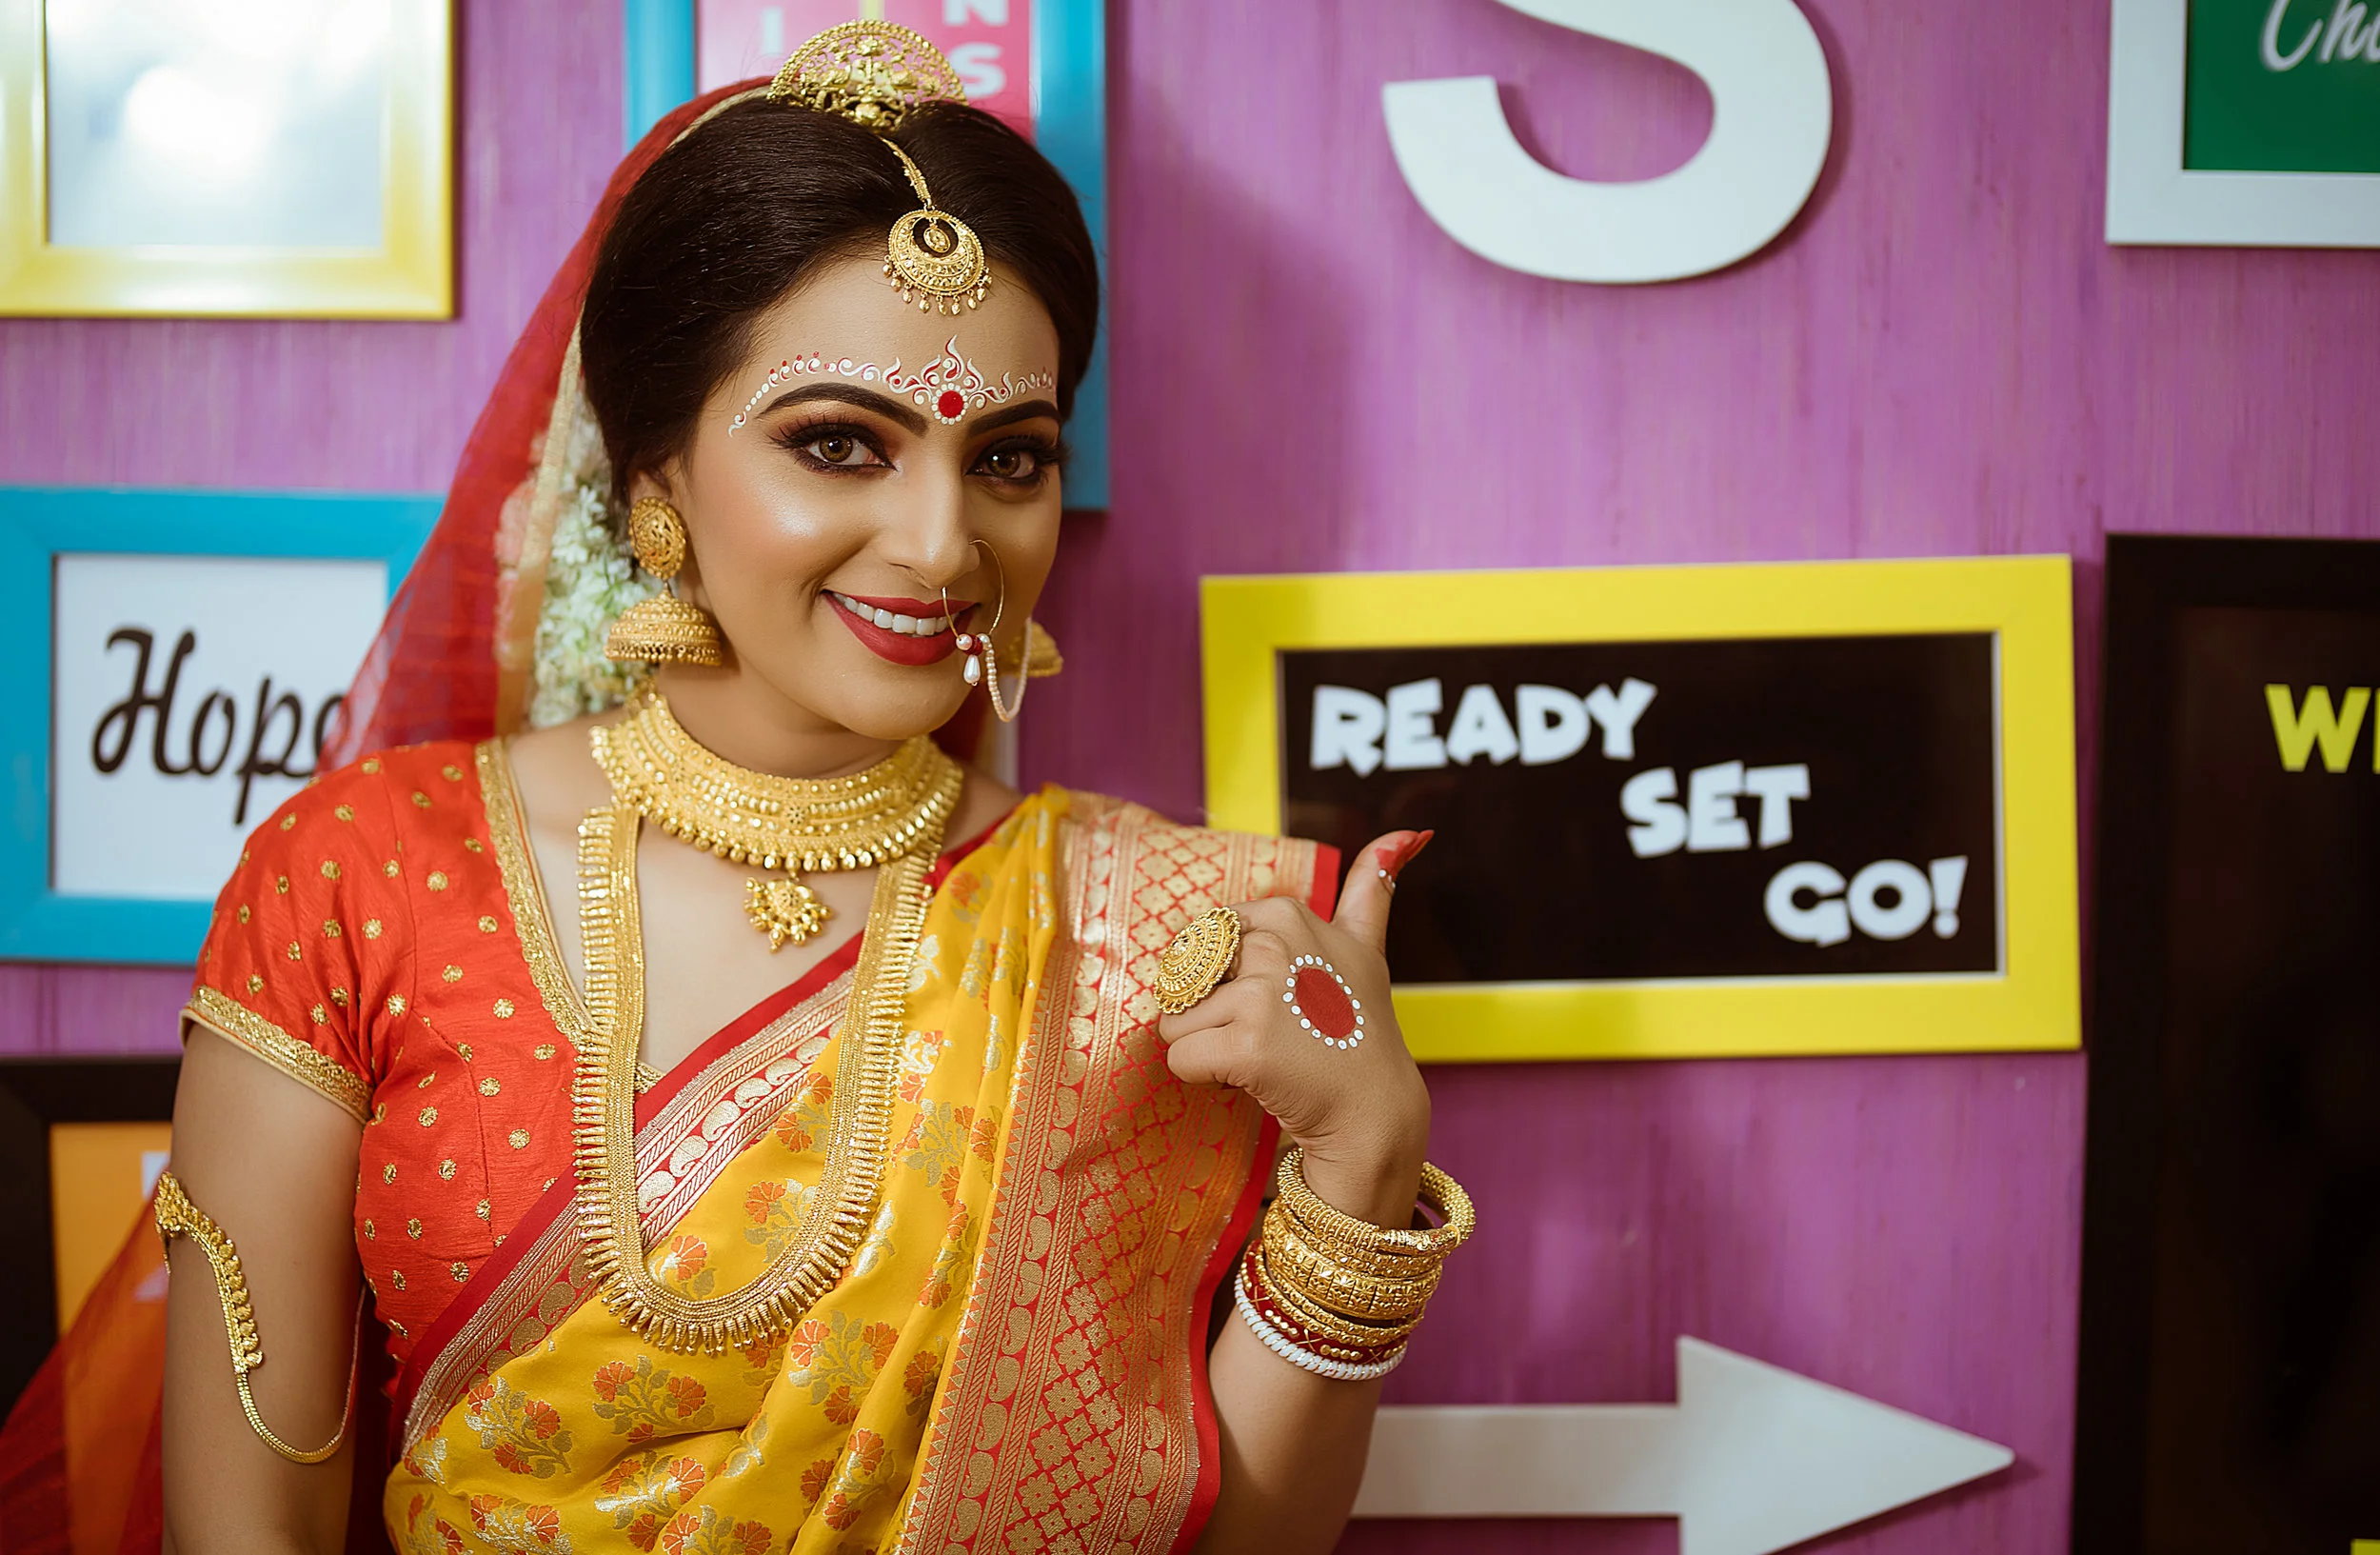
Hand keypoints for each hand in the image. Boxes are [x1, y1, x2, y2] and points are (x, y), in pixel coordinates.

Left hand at [1155, 831, 1434, 1226]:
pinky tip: (1252, 1080)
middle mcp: (1273, 946)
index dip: (1232, 978)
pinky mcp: (1245, 1047)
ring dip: (1208, 1048)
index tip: (1282, 1000)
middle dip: (1214, 1011)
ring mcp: (1260, 996)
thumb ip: (1373, 884)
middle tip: (1272, 1033)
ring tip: (1266, 1058)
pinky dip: (1204, 1078)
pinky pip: (1180, 1058)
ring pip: (1177, 1021)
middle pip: (1188, 978)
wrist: (1373, 1110)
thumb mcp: (1366, 945)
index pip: (1207, 942)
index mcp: (1287, 913)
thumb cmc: (1360, 1029)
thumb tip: (1415, 830)